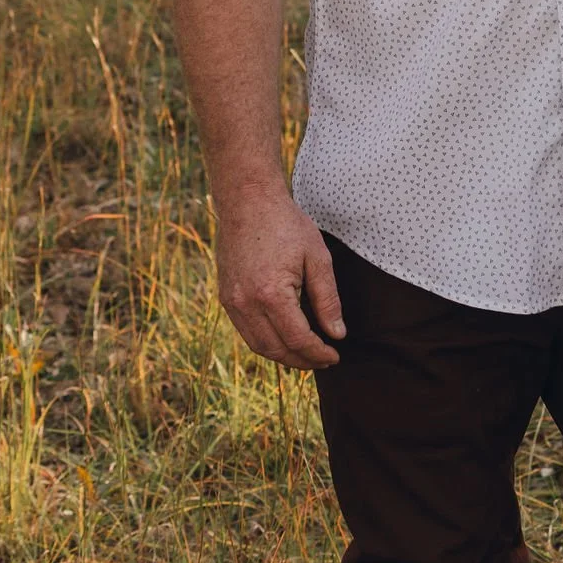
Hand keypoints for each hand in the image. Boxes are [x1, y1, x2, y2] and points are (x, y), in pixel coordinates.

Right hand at [213, 186, 344, 366]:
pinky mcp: (226, 297)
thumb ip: (328, 300)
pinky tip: (285, 338)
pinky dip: (266, 341)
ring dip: (283, 356)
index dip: (317, 353)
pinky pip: (246, 331)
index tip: (334, 356)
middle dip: (302, 361)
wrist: (247, 201)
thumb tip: (337, 334)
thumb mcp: (318, 258)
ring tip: (306, 354)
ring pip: (258, 345)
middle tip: (323, 360)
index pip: (297, 339)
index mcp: (271, 294)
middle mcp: (246, 303)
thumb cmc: (286, 224)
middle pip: (275, 350)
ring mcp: (231, 302)